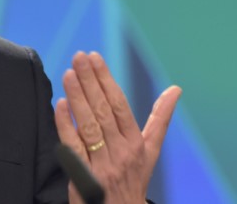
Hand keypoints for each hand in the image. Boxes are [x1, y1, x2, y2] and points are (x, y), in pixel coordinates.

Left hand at [54, 51, 180, 203]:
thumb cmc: (134, 179)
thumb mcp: (151, 151)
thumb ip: (160, 118)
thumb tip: (176, 89)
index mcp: (136, 143)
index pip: (119, 104)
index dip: (106, 80)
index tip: (95, 58)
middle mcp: (120, 152)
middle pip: (103, 111)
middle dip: (90, 81)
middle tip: (79, 57)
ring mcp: (102, 165)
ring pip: (88, 125)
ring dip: (77, 98)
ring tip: (69, 74)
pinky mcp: (83, 178)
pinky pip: (73, 147)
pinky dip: (66, 125)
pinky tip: (60, 105)